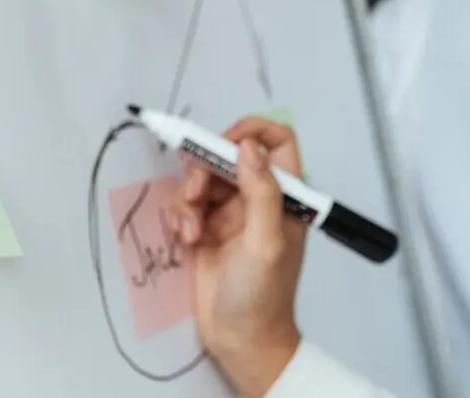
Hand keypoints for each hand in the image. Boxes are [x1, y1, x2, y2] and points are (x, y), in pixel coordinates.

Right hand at [173, 117, 307, 397]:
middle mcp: (259, 198)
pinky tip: (188, 241)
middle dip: (206, 168)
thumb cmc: (263, 294)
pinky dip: (182, 217)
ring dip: (191, 198)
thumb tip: (250, 147)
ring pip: (204, 179)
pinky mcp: (208, 229)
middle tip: (197, 192)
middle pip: (229, 156)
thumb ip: (262, 192)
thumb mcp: (266, 241)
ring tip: (192, 230)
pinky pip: (189, 205)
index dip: (252, 132)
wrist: (240, 338)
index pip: (277, 142)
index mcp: (286, 194)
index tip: (225, 142)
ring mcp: (232, 213)